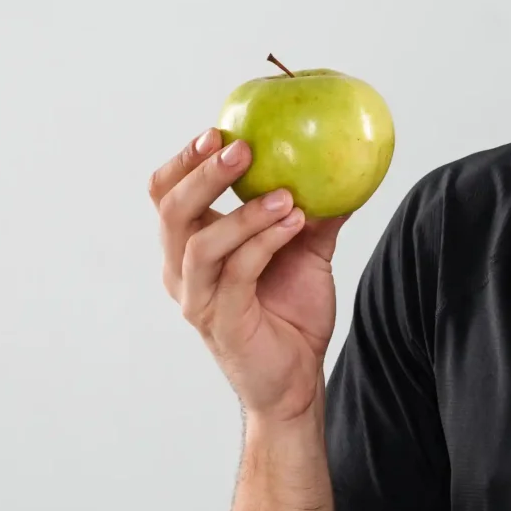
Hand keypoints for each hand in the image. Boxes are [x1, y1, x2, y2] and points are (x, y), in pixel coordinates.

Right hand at [151, 129, 349, 424]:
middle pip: (171, 211)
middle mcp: (183, 272)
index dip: (184, 161)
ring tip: (286, 194)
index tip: (218, 130)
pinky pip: (238, 272)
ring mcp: (199, 299)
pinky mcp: (222, 321)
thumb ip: (313, 213)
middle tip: (243, 148)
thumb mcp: (305, 253)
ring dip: (244, 212)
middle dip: (203, 174)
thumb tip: (343, 168)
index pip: (167, 194)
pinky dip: (266, 242)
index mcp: (190, 248)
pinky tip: (295, 222)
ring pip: (201, 243)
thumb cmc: (291, 315)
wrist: (297, 380)